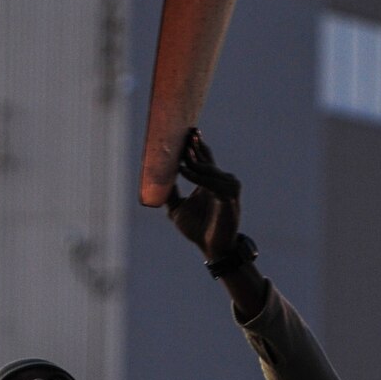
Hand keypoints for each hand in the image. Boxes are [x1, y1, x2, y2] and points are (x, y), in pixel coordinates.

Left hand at [165, 127, 241, 260]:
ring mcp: (227, 187)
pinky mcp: (228, 197)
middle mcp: (222, 180)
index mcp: (211, 181)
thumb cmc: (198, 229)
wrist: (214, 248)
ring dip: (194, 160)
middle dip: (195, 146)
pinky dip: (196, 176)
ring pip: (207, 169)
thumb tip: (152, 181)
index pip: (204, 158)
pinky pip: (209, 183)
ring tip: (182, 149)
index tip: (189, 130)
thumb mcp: (177, 209)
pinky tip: (183, 169)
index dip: (197, 144)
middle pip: (206, 159)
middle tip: (187, 132)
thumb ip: (169, 193)